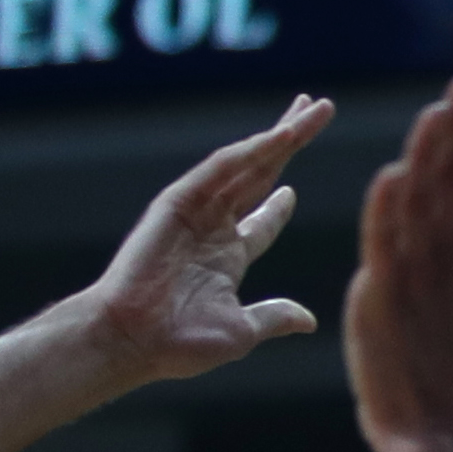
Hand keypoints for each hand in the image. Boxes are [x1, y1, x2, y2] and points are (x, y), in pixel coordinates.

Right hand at [81, 94, 335, 380]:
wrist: (134, 339)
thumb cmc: (180, 344)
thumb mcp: (242, 331)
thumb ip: (275, 316)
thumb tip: (309, 320)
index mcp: (227, 258)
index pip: (261, 219)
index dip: (279, 203)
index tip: (292, 190)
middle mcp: (213, 227)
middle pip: (261, 175)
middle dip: (289, 144)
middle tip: (318, 111)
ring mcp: (196, 211)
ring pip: (247, 161)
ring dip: (280, 134)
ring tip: (311, 107)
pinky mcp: (178, 200)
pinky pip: (222, 167)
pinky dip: (252, 150)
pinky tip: (282, 136)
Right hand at [343, 74, 452, 451]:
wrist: (441, 421)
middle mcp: (433, 246)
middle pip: (446, 175)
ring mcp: (405, 267)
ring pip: (416, 200)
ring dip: (425, 156)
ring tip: (439, 113)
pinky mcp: (380, 294)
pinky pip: (383, 247)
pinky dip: (386, 212)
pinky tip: (395, 175)